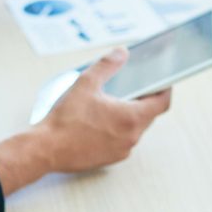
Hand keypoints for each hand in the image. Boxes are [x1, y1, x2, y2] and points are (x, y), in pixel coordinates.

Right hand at [37, 49, 171, 172]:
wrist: (46, 150)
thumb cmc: (65, 120)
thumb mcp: (86, 83)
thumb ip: (107, 65)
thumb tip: (122, 53)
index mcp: (131, 117)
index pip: (162, 102)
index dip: (165, 89)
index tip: (164, 81)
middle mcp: (131, 136)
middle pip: (149, 115)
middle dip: (144, 100)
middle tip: (134, 87)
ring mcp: (122, 150)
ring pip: (135, 128)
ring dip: (130, 115)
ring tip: (114, 102)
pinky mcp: (111, 159)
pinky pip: (123, 140)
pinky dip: (118, 129)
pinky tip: (102, 120)